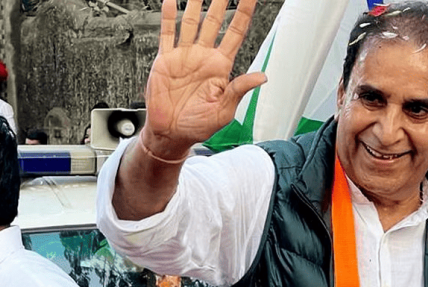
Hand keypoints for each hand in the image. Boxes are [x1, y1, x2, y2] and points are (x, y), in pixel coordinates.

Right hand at [143, 0, 266, 159]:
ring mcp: (184, 56)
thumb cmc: (197, 126)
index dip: (243, 12)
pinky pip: (167, 33)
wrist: (170, 134)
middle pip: (215, 20)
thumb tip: (262, 77)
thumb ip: (240, 89)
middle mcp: (203, 57)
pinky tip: (171, 1)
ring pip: (192, 21)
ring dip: (195, 3)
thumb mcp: (224, 110)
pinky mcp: (165, 60)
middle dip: (221, 0)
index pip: (236, 32)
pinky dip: (168, 16)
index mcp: (220, 67)